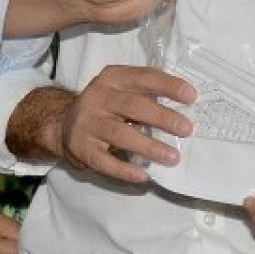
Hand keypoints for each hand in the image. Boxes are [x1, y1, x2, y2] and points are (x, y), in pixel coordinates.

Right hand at [11, 67, 195, 184]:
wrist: (63, 125)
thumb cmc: (105, 107)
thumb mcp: (120, 90)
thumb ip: (146, 94)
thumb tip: (184, 107)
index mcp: (112, 78)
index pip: (143, 77)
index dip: (168, 86)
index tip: (192, 96)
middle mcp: (98, 97)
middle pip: (134, 106)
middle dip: (163, 117)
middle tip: (187, 128)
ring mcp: (88, 124)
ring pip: (121, 134)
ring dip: (150, 146)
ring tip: (173, 157)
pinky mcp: (82, 149)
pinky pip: (106, 162)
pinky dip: (126, 170)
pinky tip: (144, 176)